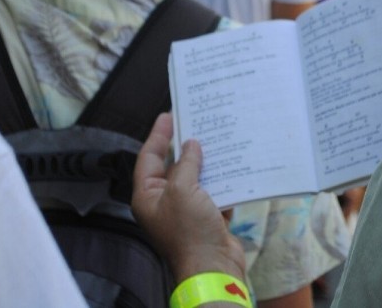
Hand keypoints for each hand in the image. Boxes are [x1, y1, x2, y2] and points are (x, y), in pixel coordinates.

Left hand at [132, 113, 245, 283]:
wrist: (213, 266)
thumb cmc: (190, 231)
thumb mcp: (182, 190)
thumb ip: (186, 164)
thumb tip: (191, 145)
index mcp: (148, 197)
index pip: (149, 158)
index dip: (158, 135)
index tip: (168, 114)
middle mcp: (165, 202)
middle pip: (172, 166)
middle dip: (184, 146)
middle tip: (195, 121)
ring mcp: (186, 210)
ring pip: (195, 177)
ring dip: (206, 161)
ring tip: (217, 138)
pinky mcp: (207, 217)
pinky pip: (213, 191)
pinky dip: (222, 178)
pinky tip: (232, 163)